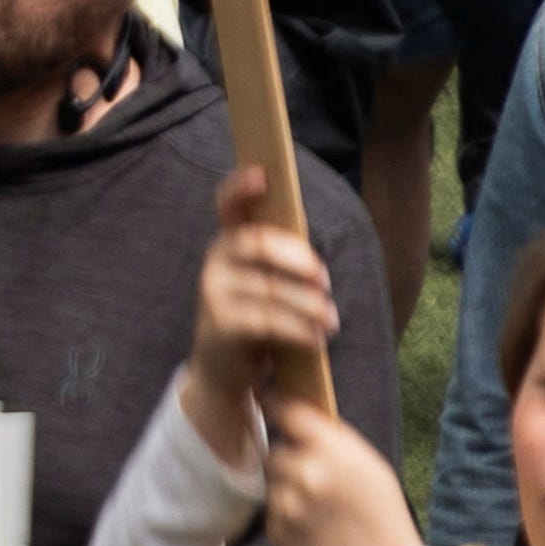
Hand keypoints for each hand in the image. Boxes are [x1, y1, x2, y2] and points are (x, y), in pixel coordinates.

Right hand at [176, 163, 343, 471]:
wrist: (223, 372)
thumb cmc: (256, 320)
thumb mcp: (265, 285)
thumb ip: (280, 263)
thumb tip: (315, 258)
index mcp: (228, 243)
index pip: (229, 205)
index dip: (241, 187)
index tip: (262, 174)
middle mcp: (215, 261)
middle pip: (258, 243)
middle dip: (299, 260)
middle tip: (326, 282)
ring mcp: (212, 292)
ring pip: (270, 288)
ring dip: (309, 306)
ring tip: (331, 321)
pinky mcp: (218, 325)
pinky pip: (266, 321)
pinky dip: (298, 330)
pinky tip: (316, 338)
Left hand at [256, 401, 425, 545]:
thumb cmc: (384, 519)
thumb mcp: (372, 469)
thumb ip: (335, 442)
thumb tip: (299, 417)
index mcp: (332, 451)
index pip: (289, 412)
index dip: (276, 405)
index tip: (267, 401)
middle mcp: (305, 473)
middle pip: (276, 453)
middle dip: (291, 463)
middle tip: (317, 484)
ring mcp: (287, 505)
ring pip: (274, 485)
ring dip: (288, 493)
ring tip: (322, 514)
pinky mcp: (277, 532)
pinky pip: (273, 515)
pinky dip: (288, 520)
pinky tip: (316, 533)